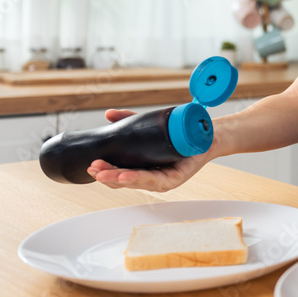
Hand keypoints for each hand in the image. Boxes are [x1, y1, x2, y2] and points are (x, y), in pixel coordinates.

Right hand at [86, 109, 211, 191]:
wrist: (206, 133)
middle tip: (94, 168)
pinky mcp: (175, 179)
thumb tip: (108, 114)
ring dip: (118, 178)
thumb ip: (129, 120)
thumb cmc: (180, 134)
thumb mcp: (150, 126)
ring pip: (136, 182)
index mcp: (143, 169)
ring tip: (105, 174)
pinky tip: (126, 175)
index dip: (104, 172)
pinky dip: (138, 178)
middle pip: (124, 182)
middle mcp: (152, 178)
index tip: (91, 164)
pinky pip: (155, 180)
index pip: (118, 175)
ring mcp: (163, 180)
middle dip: (106, 176)